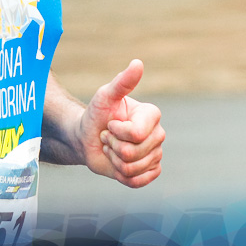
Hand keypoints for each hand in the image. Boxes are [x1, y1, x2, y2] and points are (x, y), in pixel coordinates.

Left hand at [78, 59, 163, 187]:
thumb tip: (137, 63)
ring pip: (132, 168)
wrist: (87, 138)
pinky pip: (138, 182)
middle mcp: (158, 134)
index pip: (136, 134)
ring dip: (114, 159)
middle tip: (108, 136)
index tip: (110, 123)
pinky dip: (120, 174)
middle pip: (133, 153)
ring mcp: (155, 154)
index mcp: (152, 115)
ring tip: (111, 148)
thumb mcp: (105, 96)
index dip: (116, 131)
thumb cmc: (96, 114)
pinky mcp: (150, 172)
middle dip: (112, 146)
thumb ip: (122, 81)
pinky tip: (117, 162)